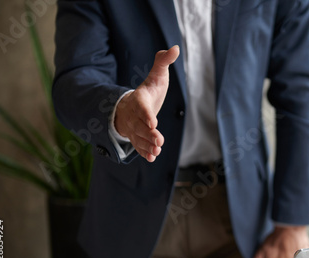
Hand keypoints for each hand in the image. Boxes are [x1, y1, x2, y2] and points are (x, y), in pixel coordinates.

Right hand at [114, 45, 179, 161]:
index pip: (142, 108)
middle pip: (140, 125)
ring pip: (139, 137)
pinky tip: (151, 158)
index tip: (154, 123)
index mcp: (139, 99)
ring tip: (157, 150)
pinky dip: (144, 152)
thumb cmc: (149, 90)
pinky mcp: (136, 137)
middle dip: (148, 134)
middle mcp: (133, 115)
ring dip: (147, 145)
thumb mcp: (157, 75)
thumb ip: (163, 62)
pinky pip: (138, 145)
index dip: (147, 115)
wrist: (133, 105)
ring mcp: (133, 127)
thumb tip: (175, 48)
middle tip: (158, 140)